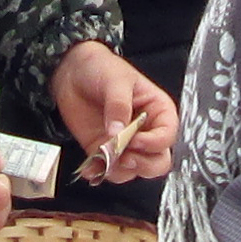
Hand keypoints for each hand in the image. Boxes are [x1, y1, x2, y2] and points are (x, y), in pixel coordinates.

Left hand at [50, 40, 176, 182]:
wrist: (73, 71)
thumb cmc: (103, 68)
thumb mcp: (116, 81)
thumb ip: (118, 106)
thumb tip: (117, 133)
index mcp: (159, 112)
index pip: (167, 137)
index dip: (153, 143)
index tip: (134, 140)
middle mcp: (146, 132)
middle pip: (158, 162)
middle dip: (142, 164)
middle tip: (123, 156)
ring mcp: (125, 144)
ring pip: (134, 171)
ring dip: (120, 170)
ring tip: (104, 158)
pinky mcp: (103, 150)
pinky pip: (107, 169)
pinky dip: (99, 173)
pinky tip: (90, 169)